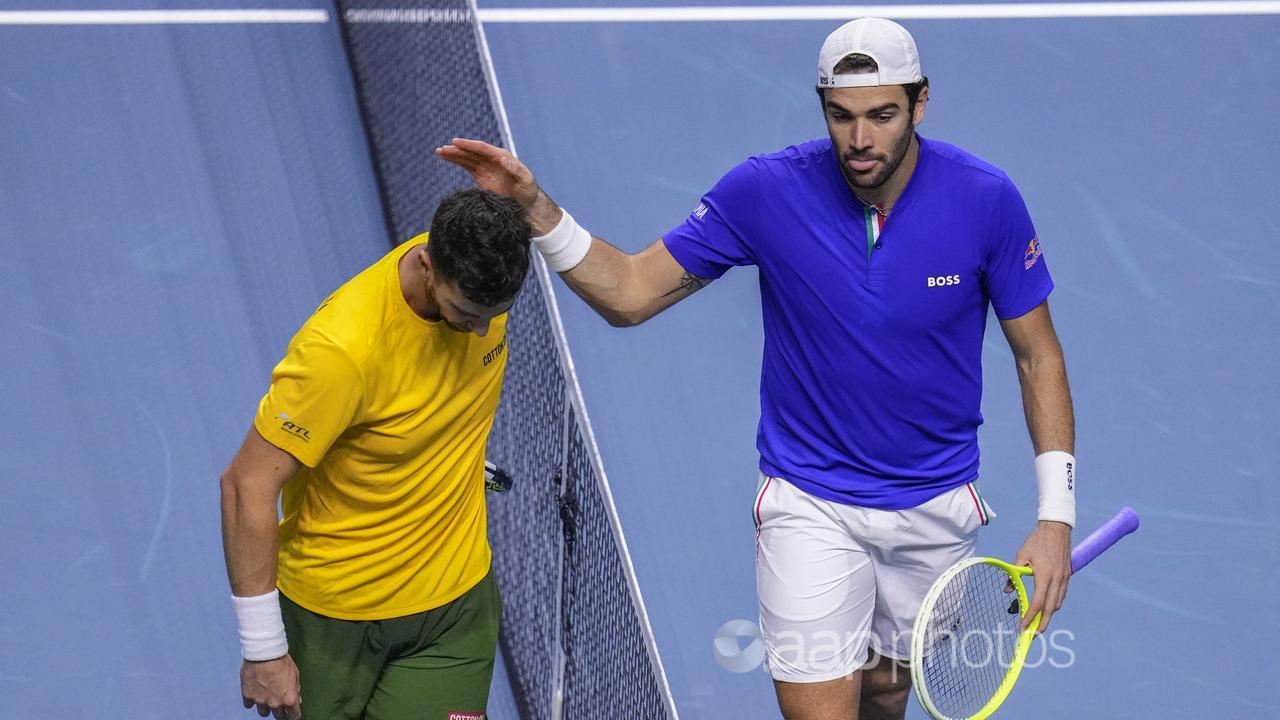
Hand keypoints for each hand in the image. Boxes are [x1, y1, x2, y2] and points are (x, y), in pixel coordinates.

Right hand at [241, 655, 301, 719]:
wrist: (264, 654)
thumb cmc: (282, 661)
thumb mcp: (295, 674)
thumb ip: (296, 690)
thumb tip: (297, 700)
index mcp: (289, 699)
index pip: (293, 716)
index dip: (293, 715)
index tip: (292, 713)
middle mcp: (275, 703)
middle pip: (279, 716)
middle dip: (281, 712)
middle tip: (280, 705)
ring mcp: (260, 701)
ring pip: (264, 713)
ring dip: (266, 707)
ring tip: (267, 698)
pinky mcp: (248, 696)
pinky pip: (249, 705)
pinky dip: (252, 700)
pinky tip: (255, 693)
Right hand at [435, 138, 562, 227]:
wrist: (527, 204)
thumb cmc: (529, 191)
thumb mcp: (526, 179)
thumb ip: (515, 169)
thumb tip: (501, 158)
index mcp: (502, 156)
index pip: (482, 148)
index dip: (469, 145)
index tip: (456, 142)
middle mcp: (492, 159)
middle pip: (472, 152)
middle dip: (457, 149)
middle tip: (443, 149)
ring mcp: (486, 167)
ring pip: (467, 158)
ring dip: (453, 154)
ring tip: (439, 152)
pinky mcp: (481, 176)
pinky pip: (466, 166)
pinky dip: (456, 162)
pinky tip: (446, 158)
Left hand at [1012, 520, 1070, 633]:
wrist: (1057, 528)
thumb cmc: (1037, 540)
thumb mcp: (1021, 556)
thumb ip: (1014, 574)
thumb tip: (1007, 590)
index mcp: (1044, 576)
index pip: (1037, 603)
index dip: (1030, 617)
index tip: (1022, 627)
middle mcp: (1057, 580)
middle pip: (1051, 609)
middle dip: (1042, 624)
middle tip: (1033, 634)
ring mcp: (1064, 578)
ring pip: (1057, 603)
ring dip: (1049, 615)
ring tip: (1038, 623)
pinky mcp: (1067, 575)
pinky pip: (1061, 595)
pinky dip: (1054, 604)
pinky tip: (1047, 607)